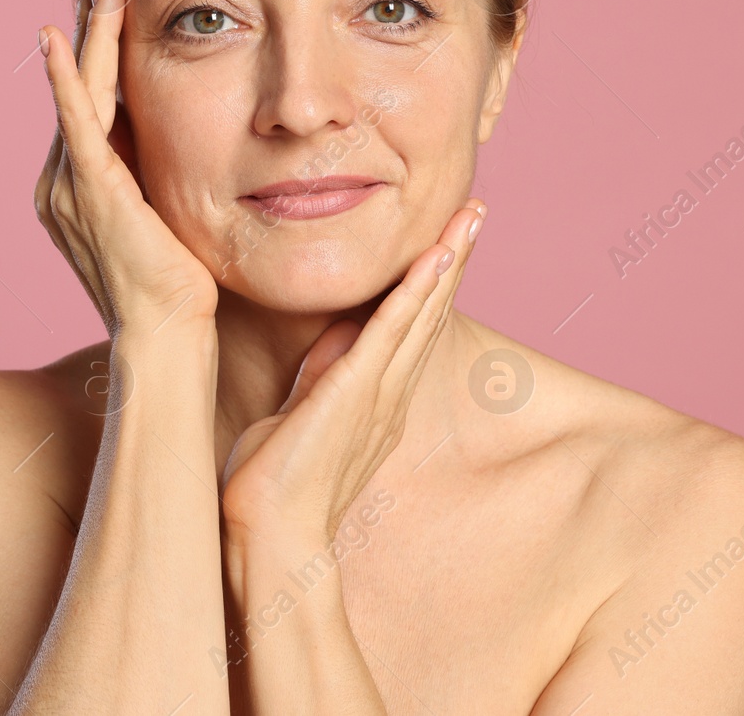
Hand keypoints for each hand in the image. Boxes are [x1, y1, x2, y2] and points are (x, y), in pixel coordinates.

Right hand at [34, 0, 218, 338]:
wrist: (168, 337)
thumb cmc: (181, 289)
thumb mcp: (169, 216)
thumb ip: (162, 177)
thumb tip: (186, 143)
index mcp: (83, 186)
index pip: (94, 103)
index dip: (101, 51)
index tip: (113, 3)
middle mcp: (64, 181)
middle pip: (81, 87)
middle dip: (89, 28)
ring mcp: (71, 185)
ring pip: (80, 92)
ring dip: (87, 34)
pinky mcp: (88, 190)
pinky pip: (75, 122)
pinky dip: (65, 78)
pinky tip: (56, 38)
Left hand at [219, 198, 485, 544]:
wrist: (268, 535)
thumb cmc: (271, 485)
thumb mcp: (299, 414)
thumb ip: (321, 376)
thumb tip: (335, 338)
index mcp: (377, 398)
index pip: (411, 326)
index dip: (432, 280)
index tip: (446, 238)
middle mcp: (389, 393)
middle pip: (430, 312)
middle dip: (454, 257)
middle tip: (476, 209)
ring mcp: (377, 393)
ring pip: (421, 313)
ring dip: (448, 260)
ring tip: (471, 216)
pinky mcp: (355, 393)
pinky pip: (391, 332)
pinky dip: (415, 292)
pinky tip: (435, 257)